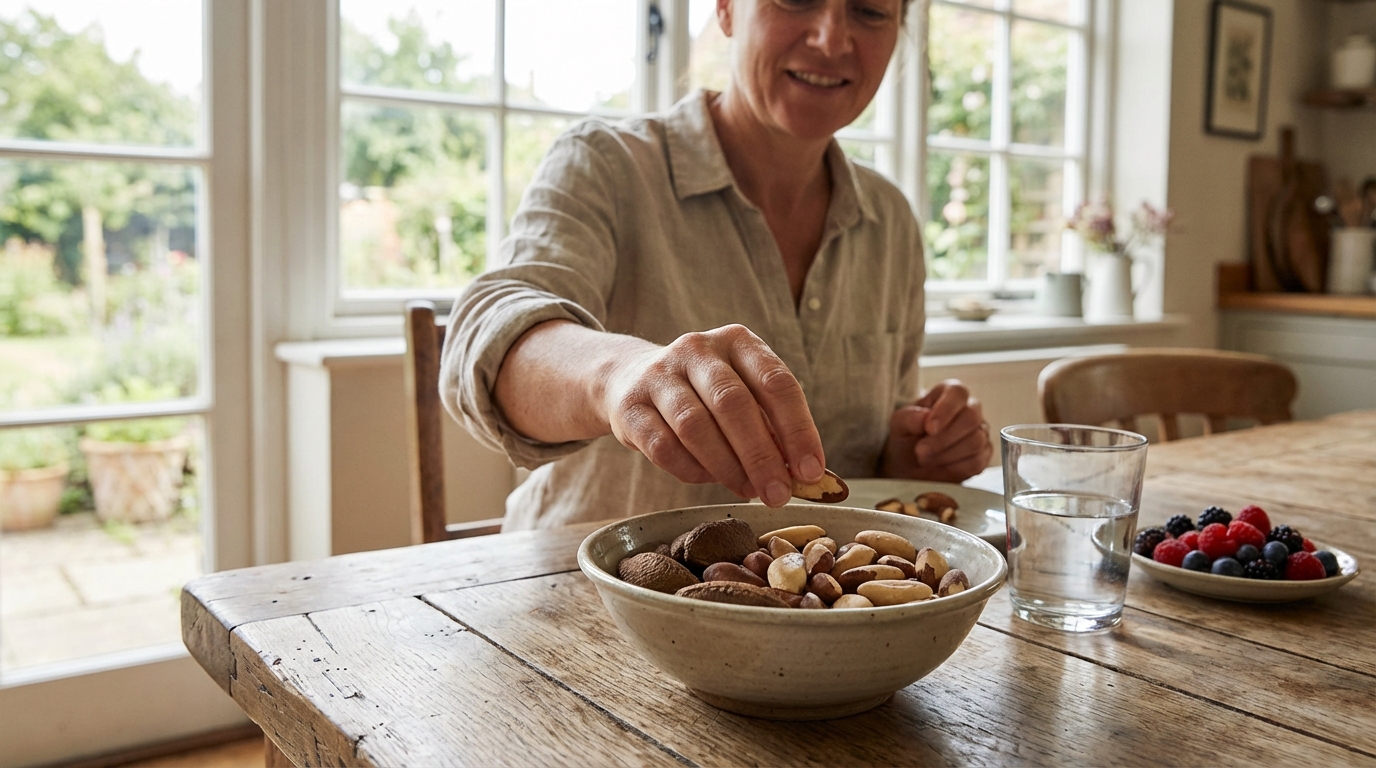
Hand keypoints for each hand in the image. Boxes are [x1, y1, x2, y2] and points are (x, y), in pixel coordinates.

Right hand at [598, 324, 825, 505]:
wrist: (628, 377)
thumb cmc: (704, 394)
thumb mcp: (743, 394)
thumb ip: (772, 428)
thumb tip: (803, 476)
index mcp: (737, 342)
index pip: (776, 383)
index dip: (798, 429)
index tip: (811, 471)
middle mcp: (697, 350)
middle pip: (734, 404)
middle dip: (761, 456)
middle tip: (778, 495)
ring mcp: (659, 375)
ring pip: (695, 426)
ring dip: (727, 467)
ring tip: (747, 490)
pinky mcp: (630, 406)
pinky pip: (663, 446)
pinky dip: (691, 470)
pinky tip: (708, 478)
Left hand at [880, 379, 991, 482]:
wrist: (910, 465)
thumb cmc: (907, 437)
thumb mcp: (899, 425)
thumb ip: (909, 418)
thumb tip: (924, 418)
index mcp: (949, 393)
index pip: (958, 393)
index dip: (946, 409)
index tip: (929, 428)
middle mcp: (970, 409)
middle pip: (971, 418)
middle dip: (943, 438)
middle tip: (920, 450)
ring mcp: (980, 432)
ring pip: (975, 441)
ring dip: (946, 454)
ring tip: (925, 458)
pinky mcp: (983, 455)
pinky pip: (977, 462)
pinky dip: (955, 468)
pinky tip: (939, 466)